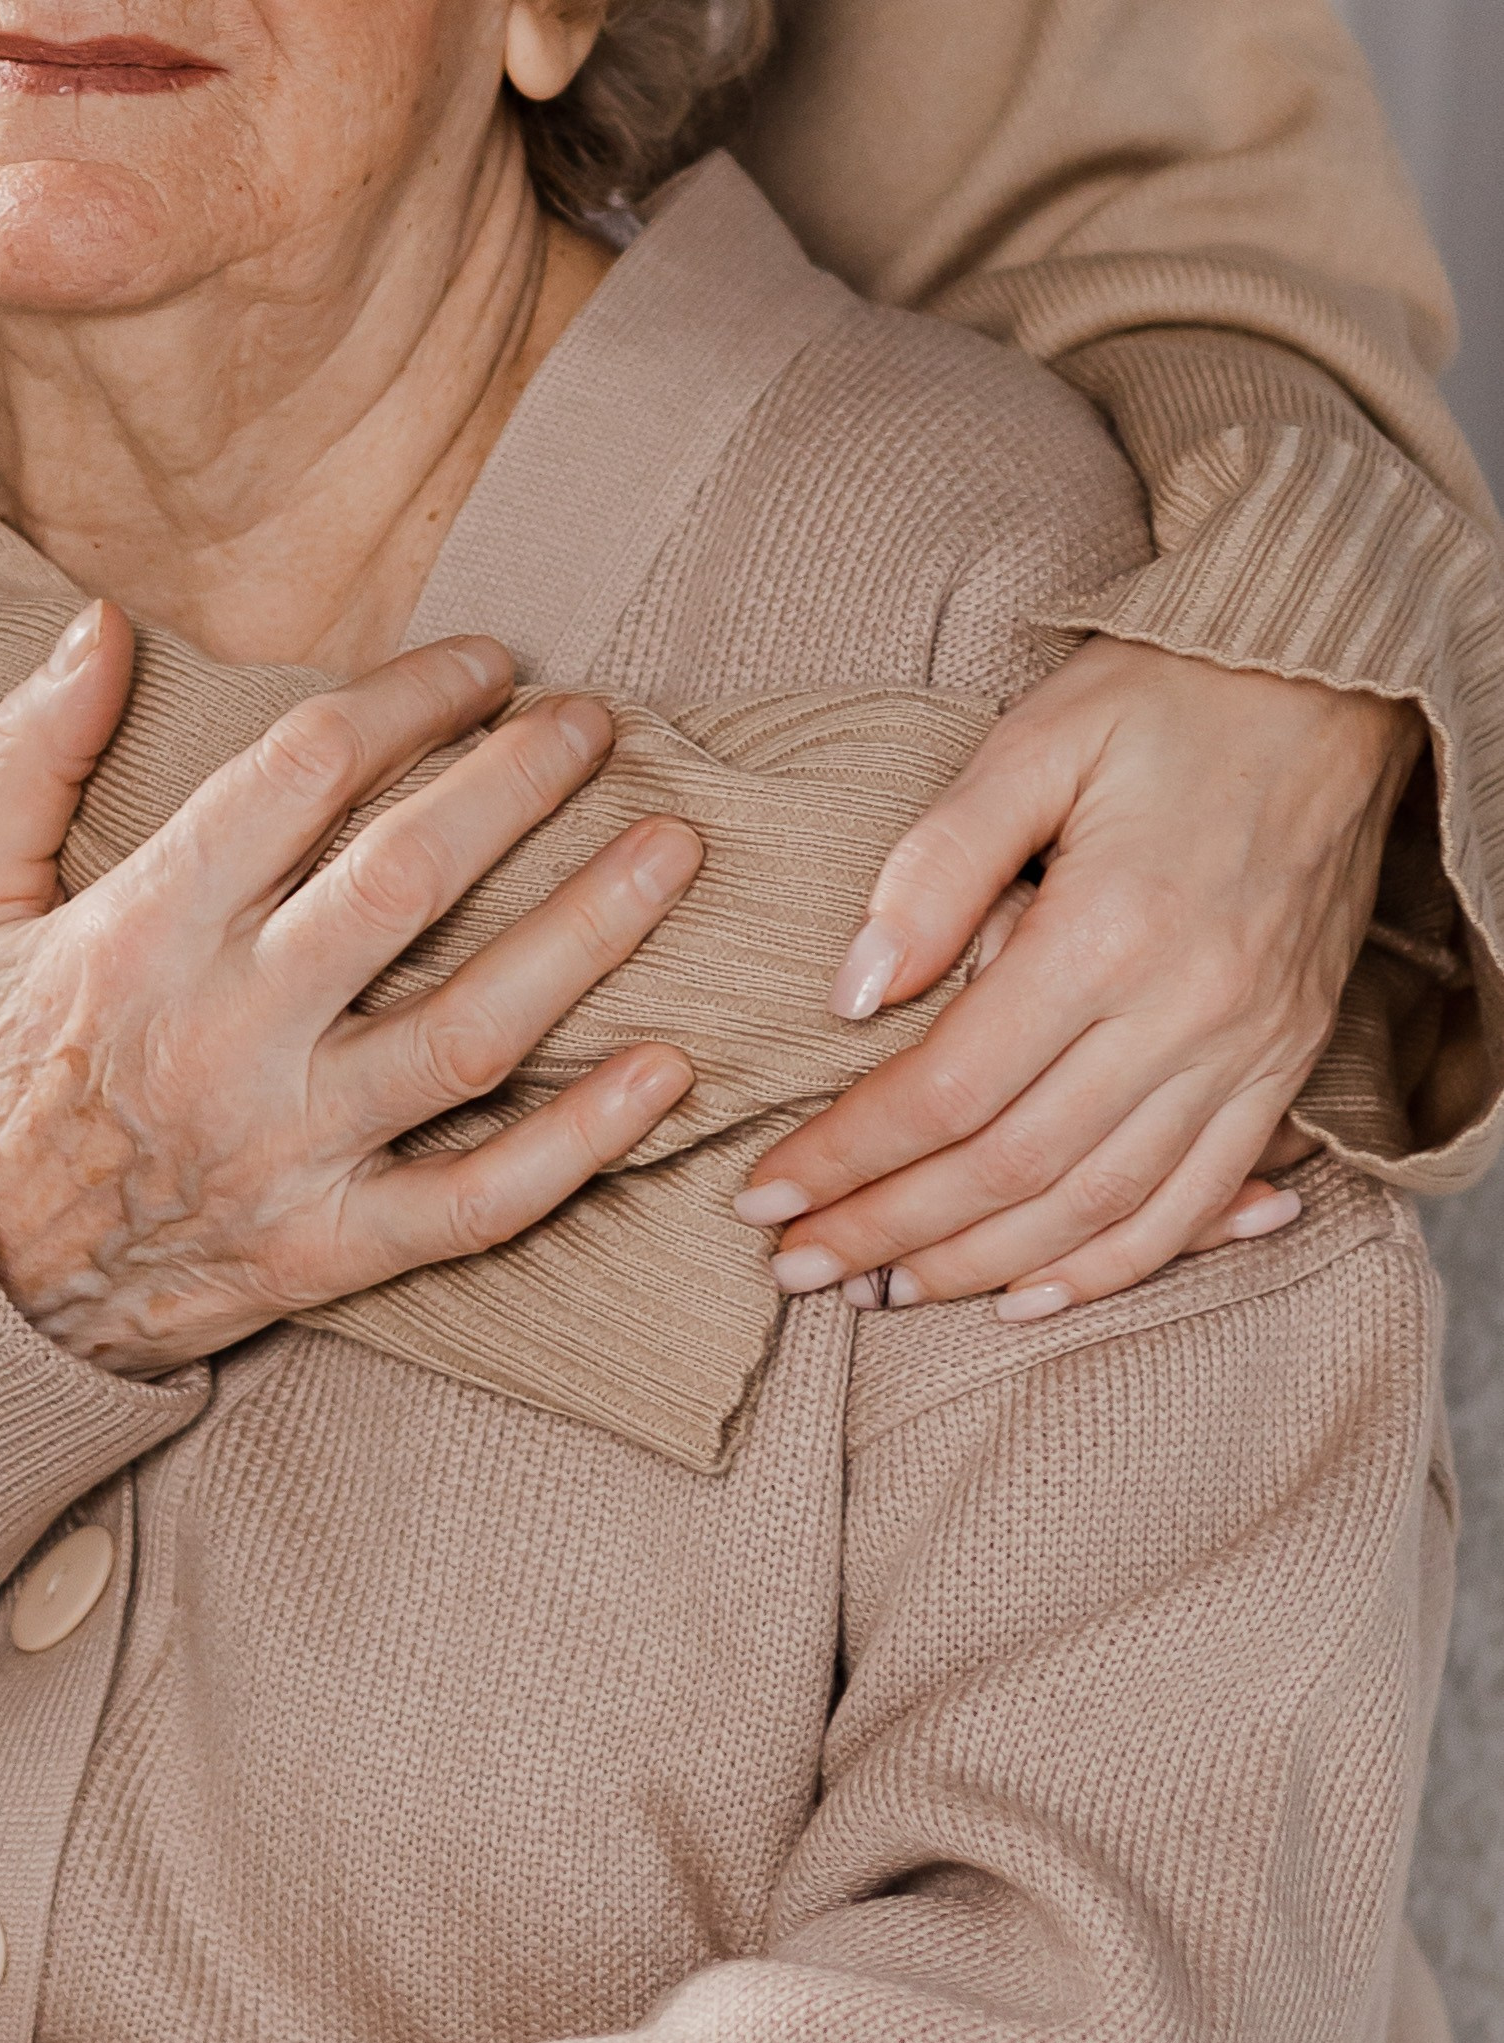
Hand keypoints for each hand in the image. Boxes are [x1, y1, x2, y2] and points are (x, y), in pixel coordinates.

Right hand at [0, 604, 699, 1372]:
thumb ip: (23, 757)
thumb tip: (99, 623)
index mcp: (139, 930)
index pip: (306, 770)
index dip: (413, 694)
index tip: (489, 662)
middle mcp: (228, 1033)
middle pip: (411, 879)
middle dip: (522, 782)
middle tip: (599, 724)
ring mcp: (287, 1150)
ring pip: (472, 1031)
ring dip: (588, 933)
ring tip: (672, 853)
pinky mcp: (327, 1253)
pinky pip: (479, 1203)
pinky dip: (582, 1144)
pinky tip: (667, 1072)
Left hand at [735, 640, 1425, 1318]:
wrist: (1339, 682)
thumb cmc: (1174, 700)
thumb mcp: (1039, 737)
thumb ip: (936, 863)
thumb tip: (852, 992)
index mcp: (1110, 929)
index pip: (949, 1088)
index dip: (848, 1156)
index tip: (766, 1194)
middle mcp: (1186, 1011)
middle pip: (1010, 1169)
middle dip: (888, 1232)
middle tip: (796, 1266)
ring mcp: (1245, 1052)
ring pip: (1095, 1209)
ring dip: (979, 1268)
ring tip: (882, 1295)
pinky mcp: (1283, 1067)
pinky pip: (1196, 1203)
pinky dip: (1108, 1268)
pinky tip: (1027, 1296)